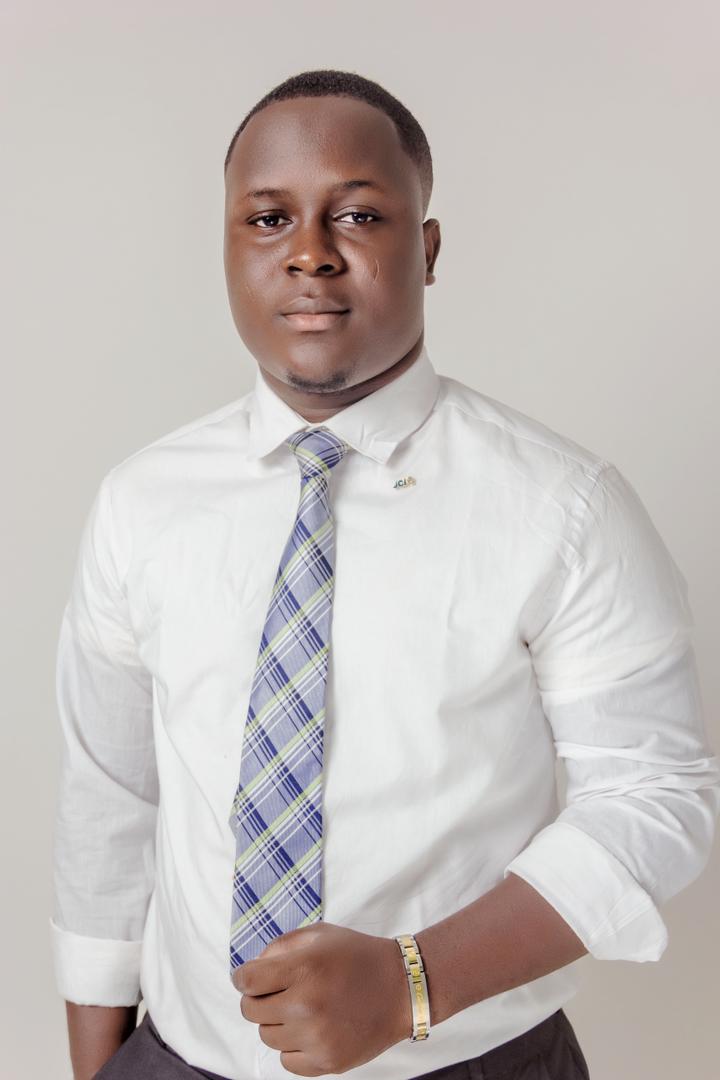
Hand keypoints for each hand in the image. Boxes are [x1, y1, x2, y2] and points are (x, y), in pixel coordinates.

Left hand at [231, 922, 412, 1075]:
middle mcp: (307, 1005)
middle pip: (251, 1011)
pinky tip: (311, 1029)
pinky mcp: (327, 1062)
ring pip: (267, 1037)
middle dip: (259, 999)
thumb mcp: (320, 935)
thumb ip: (281, 946)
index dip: (243, 978)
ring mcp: (316, 1038)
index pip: (247, 981)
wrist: (402, 988)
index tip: (249, 978)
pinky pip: (286, 1061)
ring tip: (302, 1008)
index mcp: (304, 969)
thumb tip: (251, 969)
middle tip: (279, 992)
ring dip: (277, 1023)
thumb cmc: (358, 957)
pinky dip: (293, 1047)